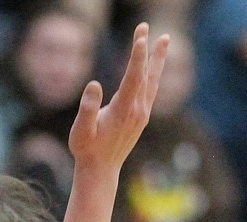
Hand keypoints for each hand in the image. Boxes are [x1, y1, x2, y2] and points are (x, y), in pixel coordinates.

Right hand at [67, 23, 169, 172]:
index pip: (133, 77)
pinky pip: (151, 89)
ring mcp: (142, 113)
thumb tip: (94, 84)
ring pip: (152, 80)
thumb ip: (88, 108)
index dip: (137, 56)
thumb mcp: (81, 131)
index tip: (140, 37)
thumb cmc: (87, 150)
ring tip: (164, 39)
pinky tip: (155, 66)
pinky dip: (154, 74)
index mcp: (123, 110)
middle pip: (145, 73)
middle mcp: (137, 110)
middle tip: (144, 26)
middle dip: (145, 49)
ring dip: (158, 58)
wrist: (101, 170)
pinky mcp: (141, 117)